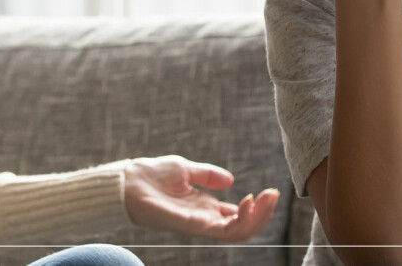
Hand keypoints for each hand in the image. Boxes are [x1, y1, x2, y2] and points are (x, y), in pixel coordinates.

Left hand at [122, 155, 278, 241]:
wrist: (127, 182)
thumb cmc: (150, 175)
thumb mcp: (185, 169)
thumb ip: (207, 175)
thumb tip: (231, 180)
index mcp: (204, 207)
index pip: (237, 215)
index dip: (257, 207)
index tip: (270, 191)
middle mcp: (204, 219)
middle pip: (242, 226)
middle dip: (263, 213)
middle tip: (274, 195)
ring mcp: (198, 225)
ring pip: (237, 233)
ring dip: (257, 217)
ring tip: (267, 198)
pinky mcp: (191, 226)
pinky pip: (222, 230)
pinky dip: (240, 219)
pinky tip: (248, 201)